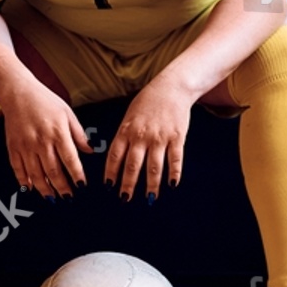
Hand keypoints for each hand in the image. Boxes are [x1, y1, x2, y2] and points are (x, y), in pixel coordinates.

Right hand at [1, 80, 92, 198]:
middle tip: (68, 198)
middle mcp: (41, 142)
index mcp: (58, 133)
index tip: (82, 186)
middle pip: (53, 171)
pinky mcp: (13, 147)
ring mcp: (26, 146)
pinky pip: (18, 169)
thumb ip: (79, 134)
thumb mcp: (68, 114)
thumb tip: (90, 151)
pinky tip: (31, 187)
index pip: (70, 160)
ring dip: (45, 189)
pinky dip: (25, 180)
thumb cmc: (44, 101)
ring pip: (36, 174)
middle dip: (62, 188)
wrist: (18, 92)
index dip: (77, 175)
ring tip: (52, 198)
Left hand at [104, 79, 195, 201]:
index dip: (111, 173)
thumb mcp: (129, 116)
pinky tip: (172, 184)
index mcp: (127, 130)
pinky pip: (175, 159)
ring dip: (151, 185)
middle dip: (128, 185)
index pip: (115, 156)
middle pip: (132, 165)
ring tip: (149, 198)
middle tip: (125, 199)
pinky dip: (174, 173)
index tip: (109, 187)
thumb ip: (123, 136)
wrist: (171, 87)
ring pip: (154, 167)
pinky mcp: (177, 137)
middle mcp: (141, 135)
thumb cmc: (148, 102)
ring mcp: (160, 137)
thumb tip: (116, 158)